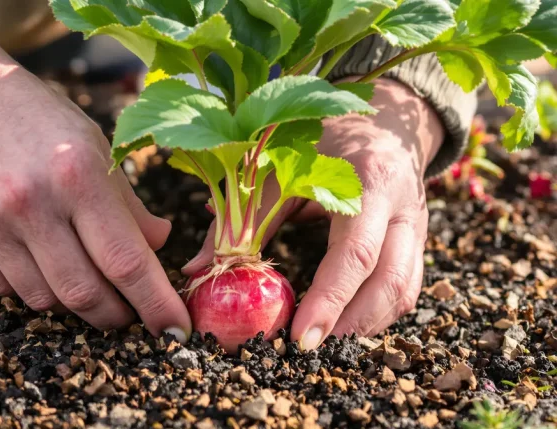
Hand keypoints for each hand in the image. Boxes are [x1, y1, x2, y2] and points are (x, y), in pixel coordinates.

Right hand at [0, 13, 190, 340]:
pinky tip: (36, 257)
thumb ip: (128, 204)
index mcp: (77, 174)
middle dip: (116, 315)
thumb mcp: (94, 145)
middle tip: (128, 311)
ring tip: (80, 273)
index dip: (156, 304)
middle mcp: (31, 203)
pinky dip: (32, 286)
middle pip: (85, 294)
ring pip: (45, 300)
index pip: (126, 261)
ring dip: (73, 301)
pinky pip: (6, 290)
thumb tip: (159, 246)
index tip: (175, 331)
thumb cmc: (36, 118)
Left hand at [184, 78, 443, 348]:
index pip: (355, 252)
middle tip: (306, 352)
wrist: (378, 120)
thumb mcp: (276, 167)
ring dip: (365, 326)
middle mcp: (403, 206)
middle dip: (350, 326)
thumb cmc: (318, 140)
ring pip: (404, 292)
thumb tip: (196, 270)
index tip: (298, 338)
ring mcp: (417, 226)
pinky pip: (406, 288)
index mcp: (368, 179)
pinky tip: (344, 326)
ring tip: (322, 345)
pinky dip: (376, 314)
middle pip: (391, 282)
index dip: (329, 300)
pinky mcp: (418, 242)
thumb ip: (242, 217)